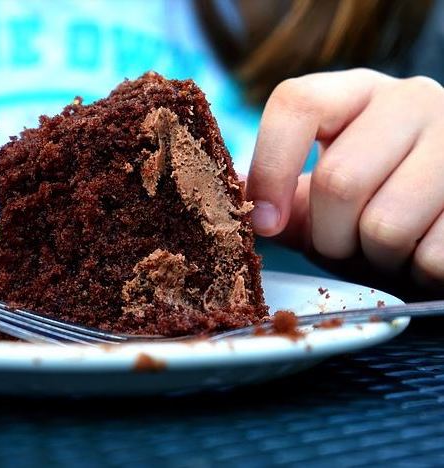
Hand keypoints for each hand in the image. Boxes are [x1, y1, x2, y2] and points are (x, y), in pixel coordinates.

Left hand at [246, 69, 443, 287]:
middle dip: (330, 237)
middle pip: (338, 181)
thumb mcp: (322, 197)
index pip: (297, 103)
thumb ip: (279, 194)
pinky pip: (432, 255)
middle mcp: (412, 100)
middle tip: (346, 243)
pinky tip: (425, 252)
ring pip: (385, 225)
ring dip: (376, 258)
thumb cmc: (374, 206)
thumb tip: (227, 190)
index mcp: (357, 93)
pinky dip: (418, 272)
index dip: (271, 168)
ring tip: (390, 247)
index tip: (264, 222)